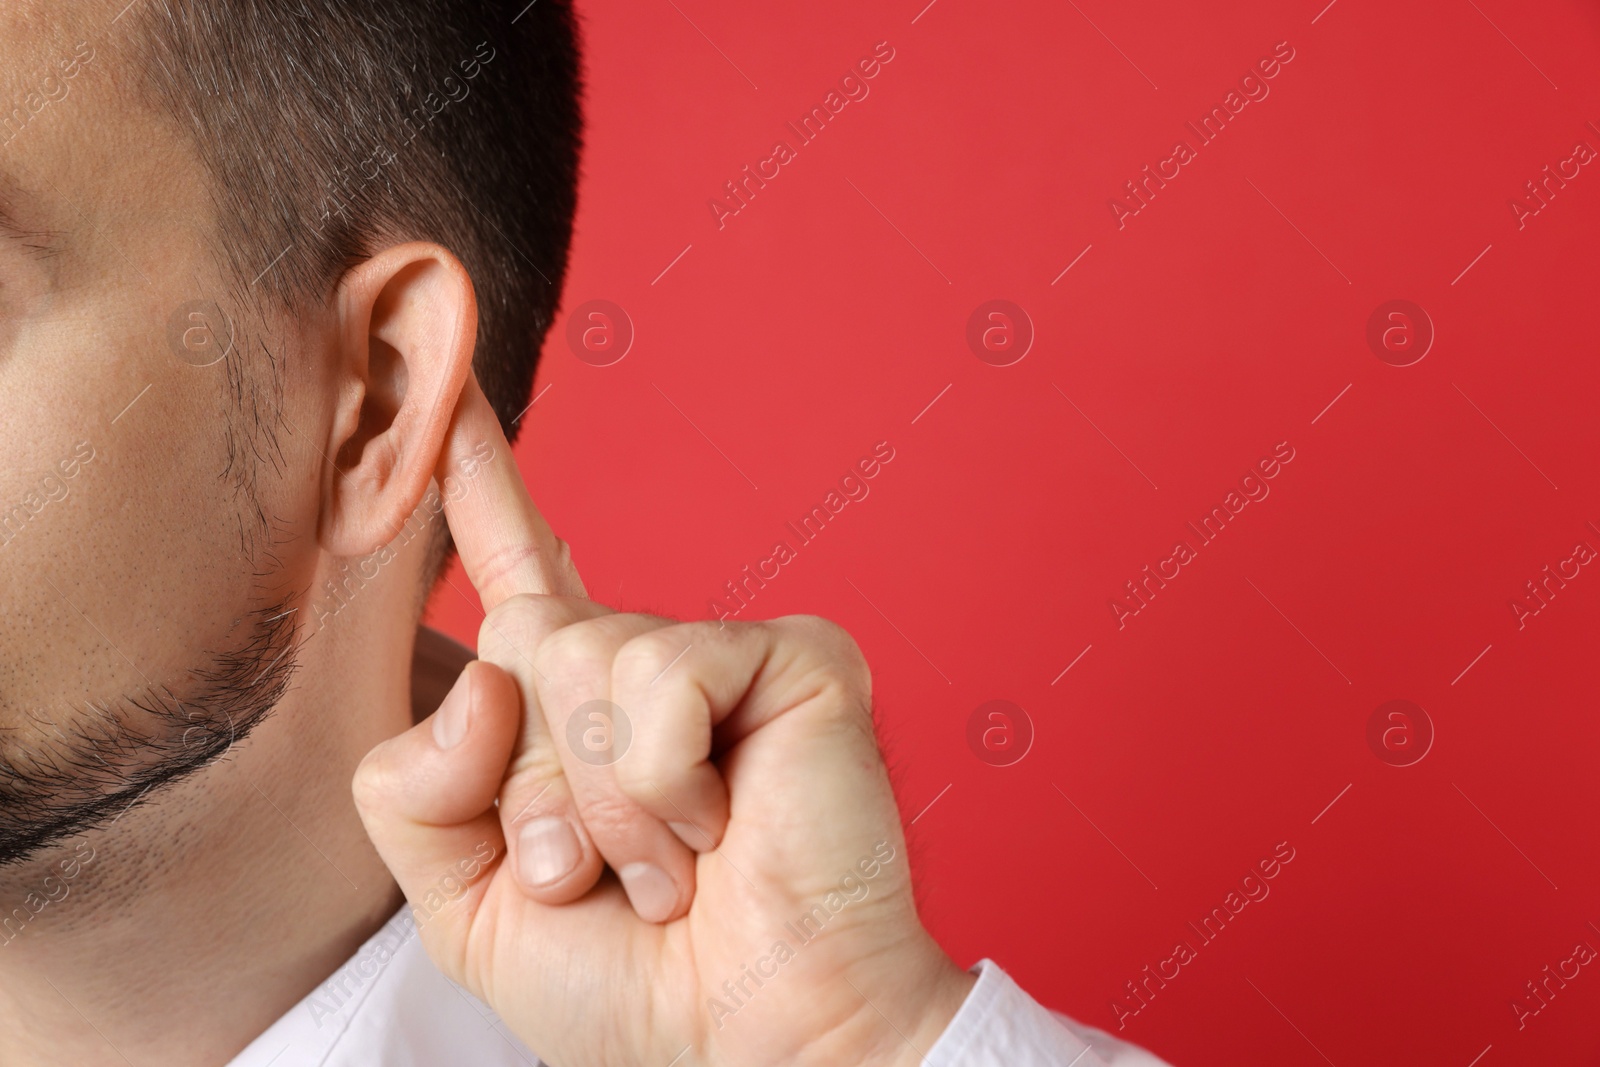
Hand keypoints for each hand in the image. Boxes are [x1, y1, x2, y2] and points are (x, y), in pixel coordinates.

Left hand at [353, 374, 974, 1066]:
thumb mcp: (467, 904)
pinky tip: (722, 820)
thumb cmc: (636, 986)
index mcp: (577, 711)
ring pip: (578, 656)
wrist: (759, 1046)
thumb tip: (484, 672)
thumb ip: (414, 790)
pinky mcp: (791, 656)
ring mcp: (721, 655)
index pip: (518, 573)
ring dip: (600, 802)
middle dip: (531, 787)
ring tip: (673, 864)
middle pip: (519, 636)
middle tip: (598, 873)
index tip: (445, 388)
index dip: (479, 484)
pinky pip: (660, 674)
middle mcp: (646, 665)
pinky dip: (662, 777)